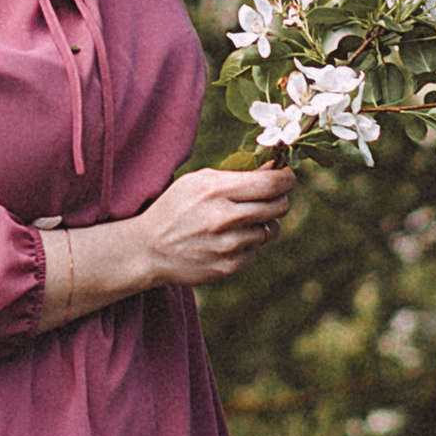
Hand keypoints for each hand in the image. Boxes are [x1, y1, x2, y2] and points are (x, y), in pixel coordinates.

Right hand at [130, 161, 295, 287]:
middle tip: (270, 198)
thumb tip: (274, 169)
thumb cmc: (175, 208)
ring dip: (263, 224)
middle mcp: (225, 218)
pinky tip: (228, 240)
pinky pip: (256, 251)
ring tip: (242, 221)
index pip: (271, 184)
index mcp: (217, 191)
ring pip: (270, 230)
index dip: (287, 179)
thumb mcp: (199, 182)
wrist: (149, 249)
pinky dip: (249, 244)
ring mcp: (228, 245)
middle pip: (278, 206)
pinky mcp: (228, 266)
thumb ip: (237, 175)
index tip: (287, 177)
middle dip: (279, 200)